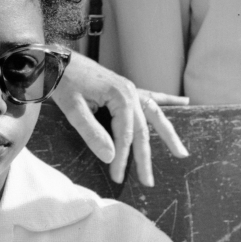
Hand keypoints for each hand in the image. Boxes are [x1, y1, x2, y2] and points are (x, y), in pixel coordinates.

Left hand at [50, 54, 188, 186]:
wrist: (55, 59)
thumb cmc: (62, 82)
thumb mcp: (73, 108)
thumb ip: (92, 132)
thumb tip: (110, 156)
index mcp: (120, 97)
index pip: (125, 135)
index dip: (122, 158)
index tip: (117, 177)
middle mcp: (130, 92)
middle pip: (143, 131)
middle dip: (145, 158)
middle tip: (148, 182)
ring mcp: (130, 89)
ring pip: (155, 115)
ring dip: (169, 134)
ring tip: (181, 153)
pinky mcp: (126, 88)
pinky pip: (152, 96)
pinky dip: (168, 100)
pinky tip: (185, 102)